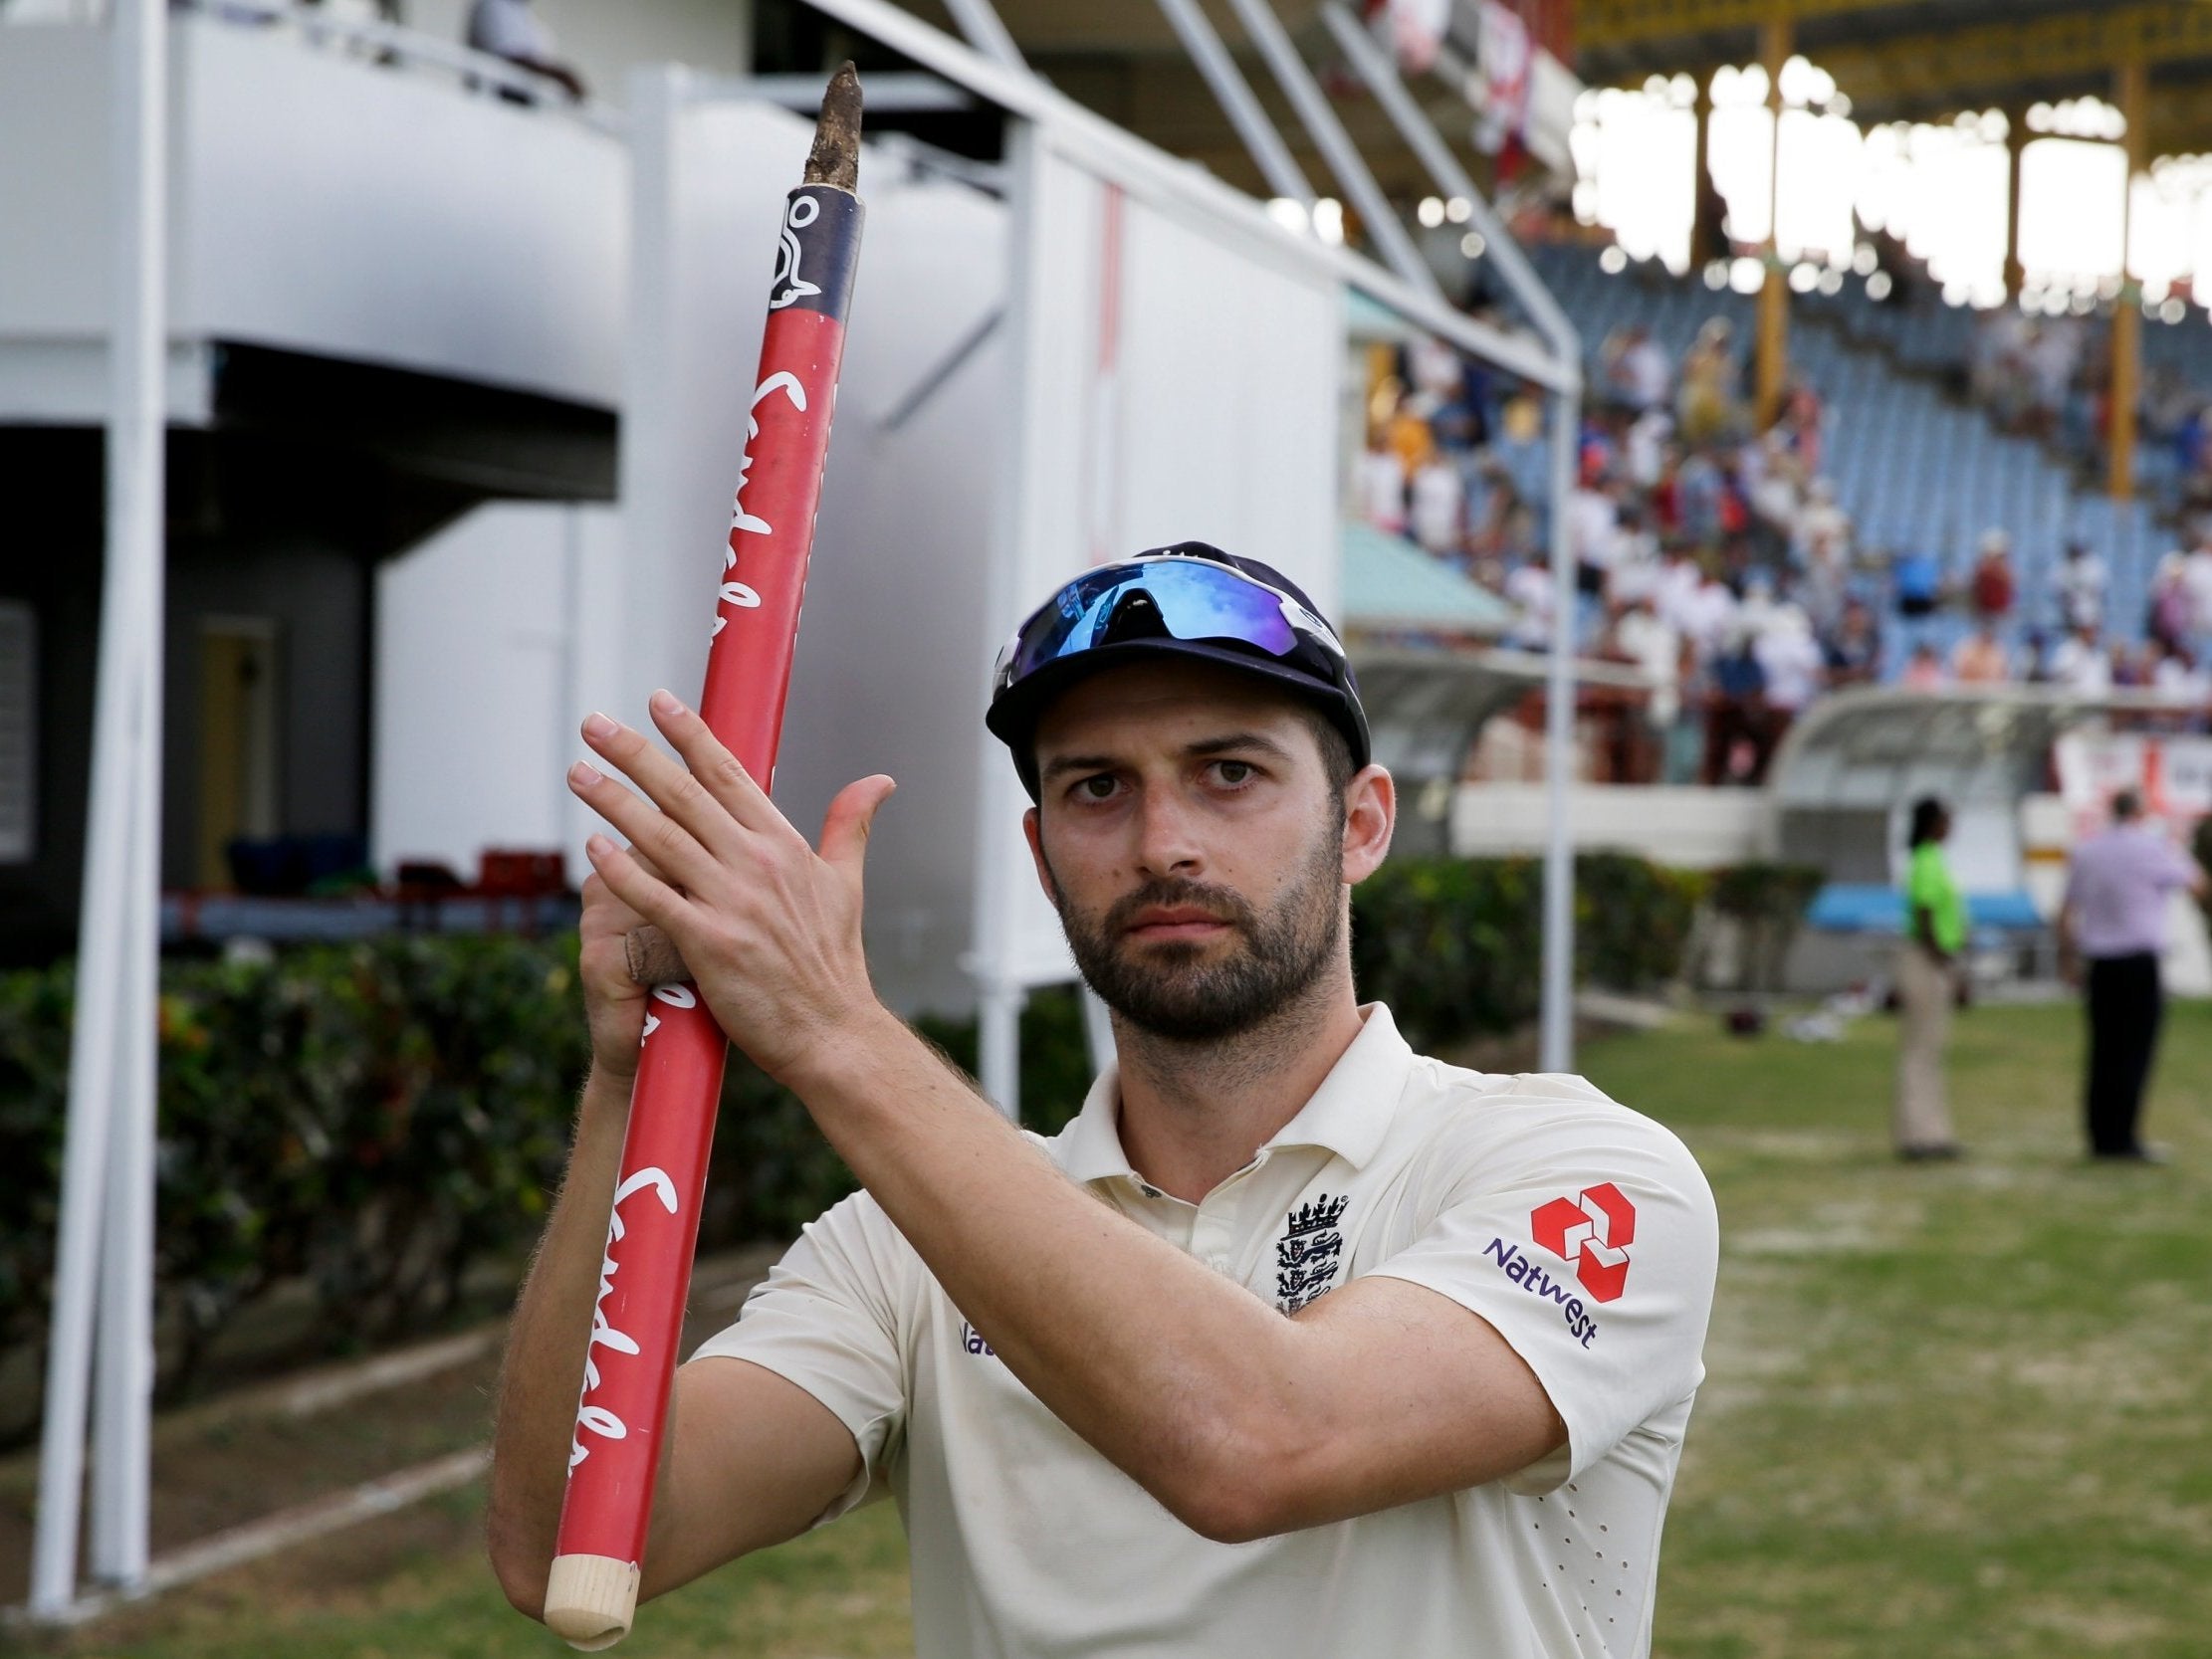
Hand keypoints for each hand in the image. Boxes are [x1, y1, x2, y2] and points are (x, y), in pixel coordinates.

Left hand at [566, 691, 896, 1083]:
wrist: (832, 1031)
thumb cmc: (835, 963)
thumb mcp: (847, 883)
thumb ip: (851, 825)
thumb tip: (880, 781)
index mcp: (783, 844)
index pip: (728, 774)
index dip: (689, 734)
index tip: (658, 701)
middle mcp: (755, 863)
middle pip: (684, 794)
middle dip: (635, 754)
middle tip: (594, 724)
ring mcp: (731, 902)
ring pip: (661, 837)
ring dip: (614, 801)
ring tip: (578, 773)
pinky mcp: (708, 943)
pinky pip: (655, 898)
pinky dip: (622, 870)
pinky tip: (593, 847)